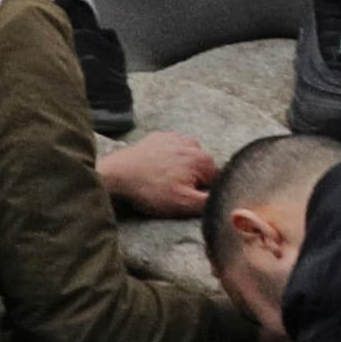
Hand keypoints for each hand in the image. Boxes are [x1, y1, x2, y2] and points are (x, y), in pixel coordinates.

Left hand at [99, 130, 216, 216]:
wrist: (116, 175)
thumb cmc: (150, 190)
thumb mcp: (183, 204)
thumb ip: (210, 202)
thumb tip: (225, 198)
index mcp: (204, 160)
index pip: (215, 180)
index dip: (202, 192)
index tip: (185, 197)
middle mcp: (194, 144)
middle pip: (201, 168)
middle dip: (191, 179)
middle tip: (171, 191)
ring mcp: (175, 137)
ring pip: (186, 157)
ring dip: (179, 168)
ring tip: (161, 180)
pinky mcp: (158, 137)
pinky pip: (170, 149)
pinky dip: (166, 158)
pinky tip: (154, 169)